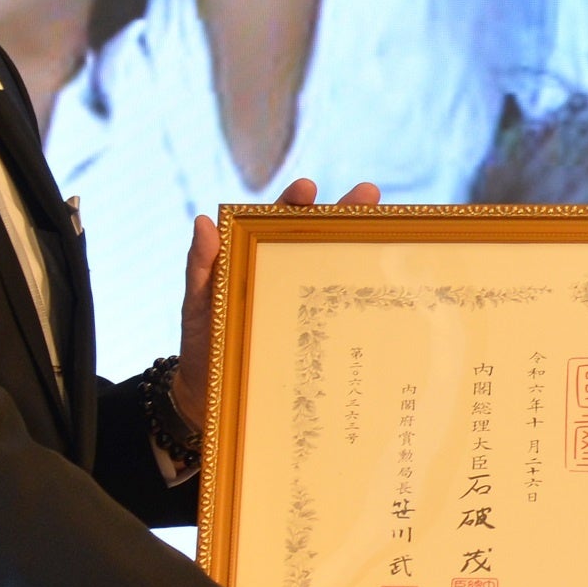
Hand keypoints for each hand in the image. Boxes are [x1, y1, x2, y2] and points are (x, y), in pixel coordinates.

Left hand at [173, 176, 376, 432]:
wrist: (210, 398)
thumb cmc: (202, 343)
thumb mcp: (198, 304)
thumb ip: (202, 266)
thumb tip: (204, 222)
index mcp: (259, 260)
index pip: (280, 222)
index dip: (295, 202)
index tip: (308, 188)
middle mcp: (289, 276)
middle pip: (321, 238)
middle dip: (347, 212)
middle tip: (368, 193)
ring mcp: (309, 305)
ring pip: (339, 270)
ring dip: (364, 248)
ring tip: (388, 230)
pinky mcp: (320, 336)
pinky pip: (344, 315)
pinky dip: (366, 301)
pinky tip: (389, 289)